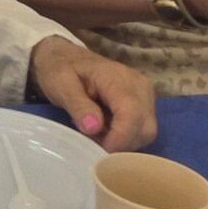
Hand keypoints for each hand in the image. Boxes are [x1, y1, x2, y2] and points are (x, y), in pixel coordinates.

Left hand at [28, 38, 156, 151]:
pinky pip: (142, 128)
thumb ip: (78, 106)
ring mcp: (145, 95)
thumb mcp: (61, 85)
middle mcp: (140, 86)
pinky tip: (105, 130)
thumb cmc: (60, 69)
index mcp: (119, 79)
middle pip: (146, 128)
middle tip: (94, 142)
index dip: (120, 138)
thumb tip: (94, 128)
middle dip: (122, 144)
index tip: (100, 151)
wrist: (64, 56)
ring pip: (147, 132)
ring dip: (124, 141)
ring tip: (96, 134)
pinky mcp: (144, 103)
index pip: (132, 114)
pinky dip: (125, 136)